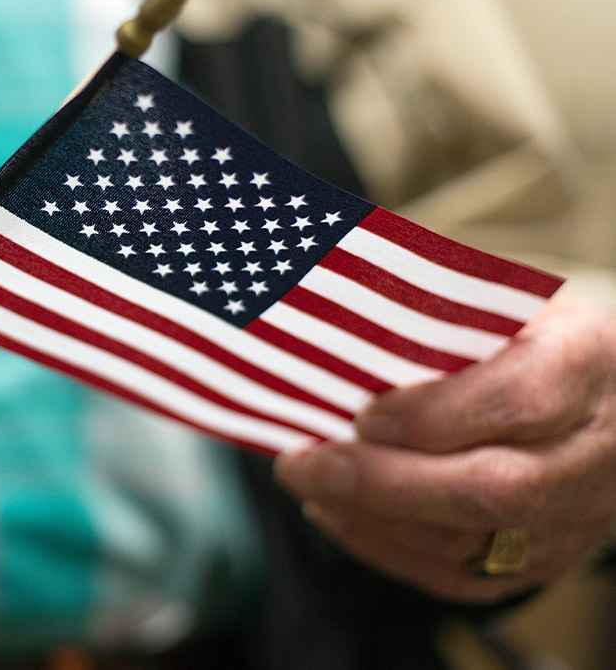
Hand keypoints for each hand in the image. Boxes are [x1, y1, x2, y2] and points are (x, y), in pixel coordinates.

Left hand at [275, 297, 615, 602]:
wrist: (611, 403)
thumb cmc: (534, 338)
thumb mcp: (506, 305)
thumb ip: (438, 319)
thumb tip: (337, 323)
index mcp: (583, 366)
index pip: (521, 399)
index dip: (436, 415)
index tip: (363, 412)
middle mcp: (588, 454)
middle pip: (488, 490)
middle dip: (378, 482)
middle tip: (299, 462)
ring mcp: (570, 519)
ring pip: (464, 543)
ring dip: (367, 517)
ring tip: (305, 481)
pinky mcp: (542, 562)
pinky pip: (458, 578)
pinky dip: (383, 548)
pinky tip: (334, 513)